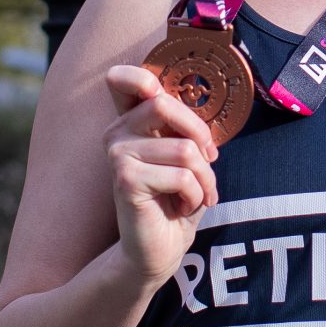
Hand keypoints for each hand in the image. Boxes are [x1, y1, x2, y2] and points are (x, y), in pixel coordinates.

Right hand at [101, 64, 220, 285]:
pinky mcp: (125, 180)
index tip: (159, 92)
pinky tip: (182, 208)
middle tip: (208, 162)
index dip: (141, 76)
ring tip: (196, 195)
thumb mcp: (186, 156)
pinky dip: (195, 195)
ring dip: (204, 177)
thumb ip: (185, 127)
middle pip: (164, 104)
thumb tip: (200, 103)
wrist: (161, 249)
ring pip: (184, 148)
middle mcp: (117, 132)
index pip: (126, 80)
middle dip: (200, 136)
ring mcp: (117, 155)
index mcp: (132, 121)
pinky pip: (182, 176)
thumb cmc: (177, 199)